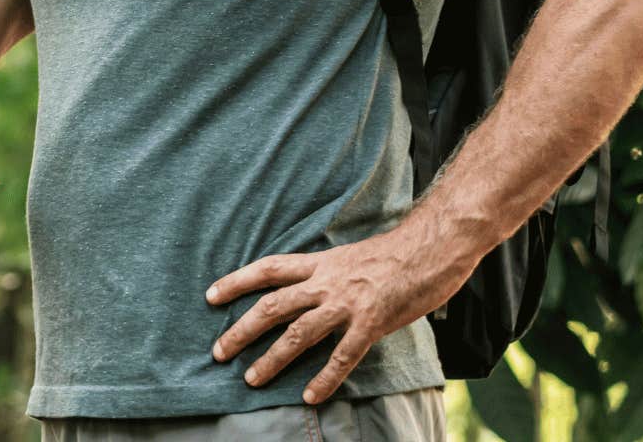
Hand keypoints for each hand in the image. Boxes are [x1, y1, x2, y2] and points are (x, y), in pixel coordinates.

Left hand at [205, 227, 473, 403]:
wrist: (432, 247)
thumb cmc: (395, 254)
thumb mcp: (349, 257)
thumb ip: (325, 274)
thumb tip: (306, 290)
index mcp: (319, 263)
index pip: (267, 269)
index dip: (236, 281)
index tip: (210, 296)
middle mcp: (326, 282)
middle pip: (272, 305)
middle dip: (241, 329)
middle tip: (218, 352)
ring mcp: (347, 303)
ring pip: (299, 333)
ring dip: (272, 358)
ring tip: (251, 379)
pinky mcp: (372, 322)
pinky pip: (343, 355)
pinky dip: (325, 378)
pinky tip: (310, 396)